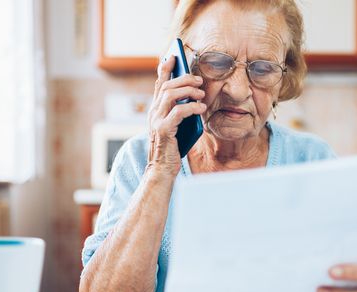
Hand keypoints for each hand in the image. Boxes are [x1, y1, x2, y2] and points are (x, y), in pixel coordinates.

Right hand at [147, 57, 206, 177]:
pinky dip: (192, 107)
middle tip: (199, 80)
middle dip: (184, 78)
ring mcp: (156, 121)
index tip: (173, 56)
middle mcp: (153, 113)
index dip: (165, 68)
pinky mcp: (163, 131)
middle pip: (166, 85)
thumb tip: (195, 96)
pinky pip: (178, 112)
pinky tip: (202, 108)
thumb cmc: (172, 149)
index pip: (159, 84)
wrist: (162, 170)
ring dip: (188, 90)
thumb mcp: (177, 126)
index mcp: (156, 110)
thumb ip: (181, 111)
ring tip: (202, 93)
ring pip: (170, 95)